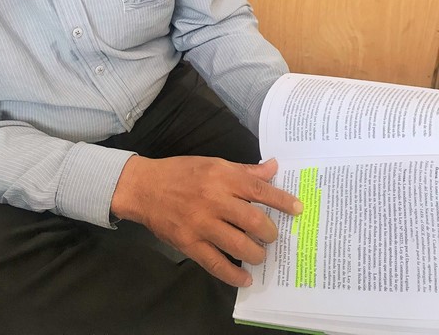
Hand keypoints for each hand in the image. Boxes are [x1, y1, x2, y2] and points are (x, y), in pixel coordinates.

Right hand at [111, 155, 301, 286]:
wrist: (144, 187)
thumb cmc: (180, 172)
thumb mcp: (212, 163)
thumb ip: (244, 170)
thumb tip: (272, 168)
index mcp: (221, 176)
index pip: (259, 189)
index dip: (282, 200)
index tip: (298, 209)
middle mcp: (214, 199)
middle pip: (253, 220)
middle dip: (269, 232)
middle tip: (272, 236)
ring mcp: (201, 224)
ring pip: (239, 245)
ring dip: (256, 253)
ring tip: (259, 254)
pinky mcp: (189, 243)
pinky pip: (216, 264)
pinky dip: (234, 274)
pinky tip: (245, 277)